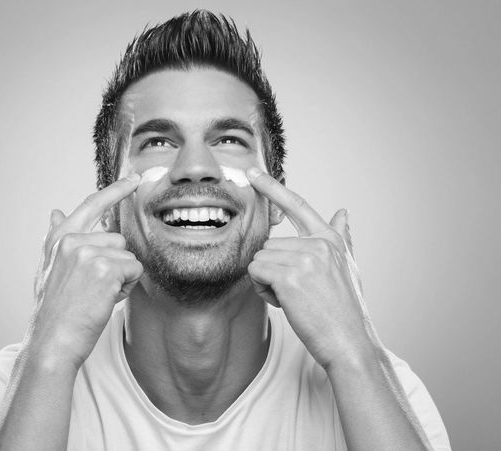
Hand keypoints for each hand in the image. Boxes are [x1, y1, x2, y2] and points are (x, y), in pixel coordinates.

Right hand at [27, 174, 142, 369]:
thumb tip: (55, 211)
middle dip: (115, 263)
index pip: (90, 205)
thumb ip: (56, 239)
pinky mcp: (106, 267)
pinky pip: (134, 269)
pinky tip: (105, 299)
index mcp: (59, 238)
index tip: (133, 179)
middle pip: (118, 240)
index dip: (114, 191)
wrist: (51, 342)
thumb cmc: (54, 310)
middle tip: (94, 288)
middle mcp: (72, 240)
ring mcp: (88, 252)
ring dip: (121, 277)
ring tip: (96, 295)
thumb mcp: (48, 269)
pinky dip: (126, 287)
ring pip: (128, 256)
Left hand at [246, 168, 375, 369]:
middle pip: (269, 245)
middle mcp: (319, 243)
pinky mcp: (290, 276)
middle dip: (273, 271)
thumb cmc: (345, 309)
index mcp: (330, 238)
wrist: (350, 343)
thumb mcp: (348, 267)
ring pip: (260, 260)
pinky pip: (256, 273)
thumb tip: (343, 211)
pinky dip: (263, 291)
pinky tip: (285, 303)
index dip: (272, 187)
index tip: (252, 172)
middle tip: (296, 292)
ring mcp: (305, 258)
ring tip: (294, 299)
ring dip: (267, 282)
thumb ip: (341, 237)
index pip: (297, 205)